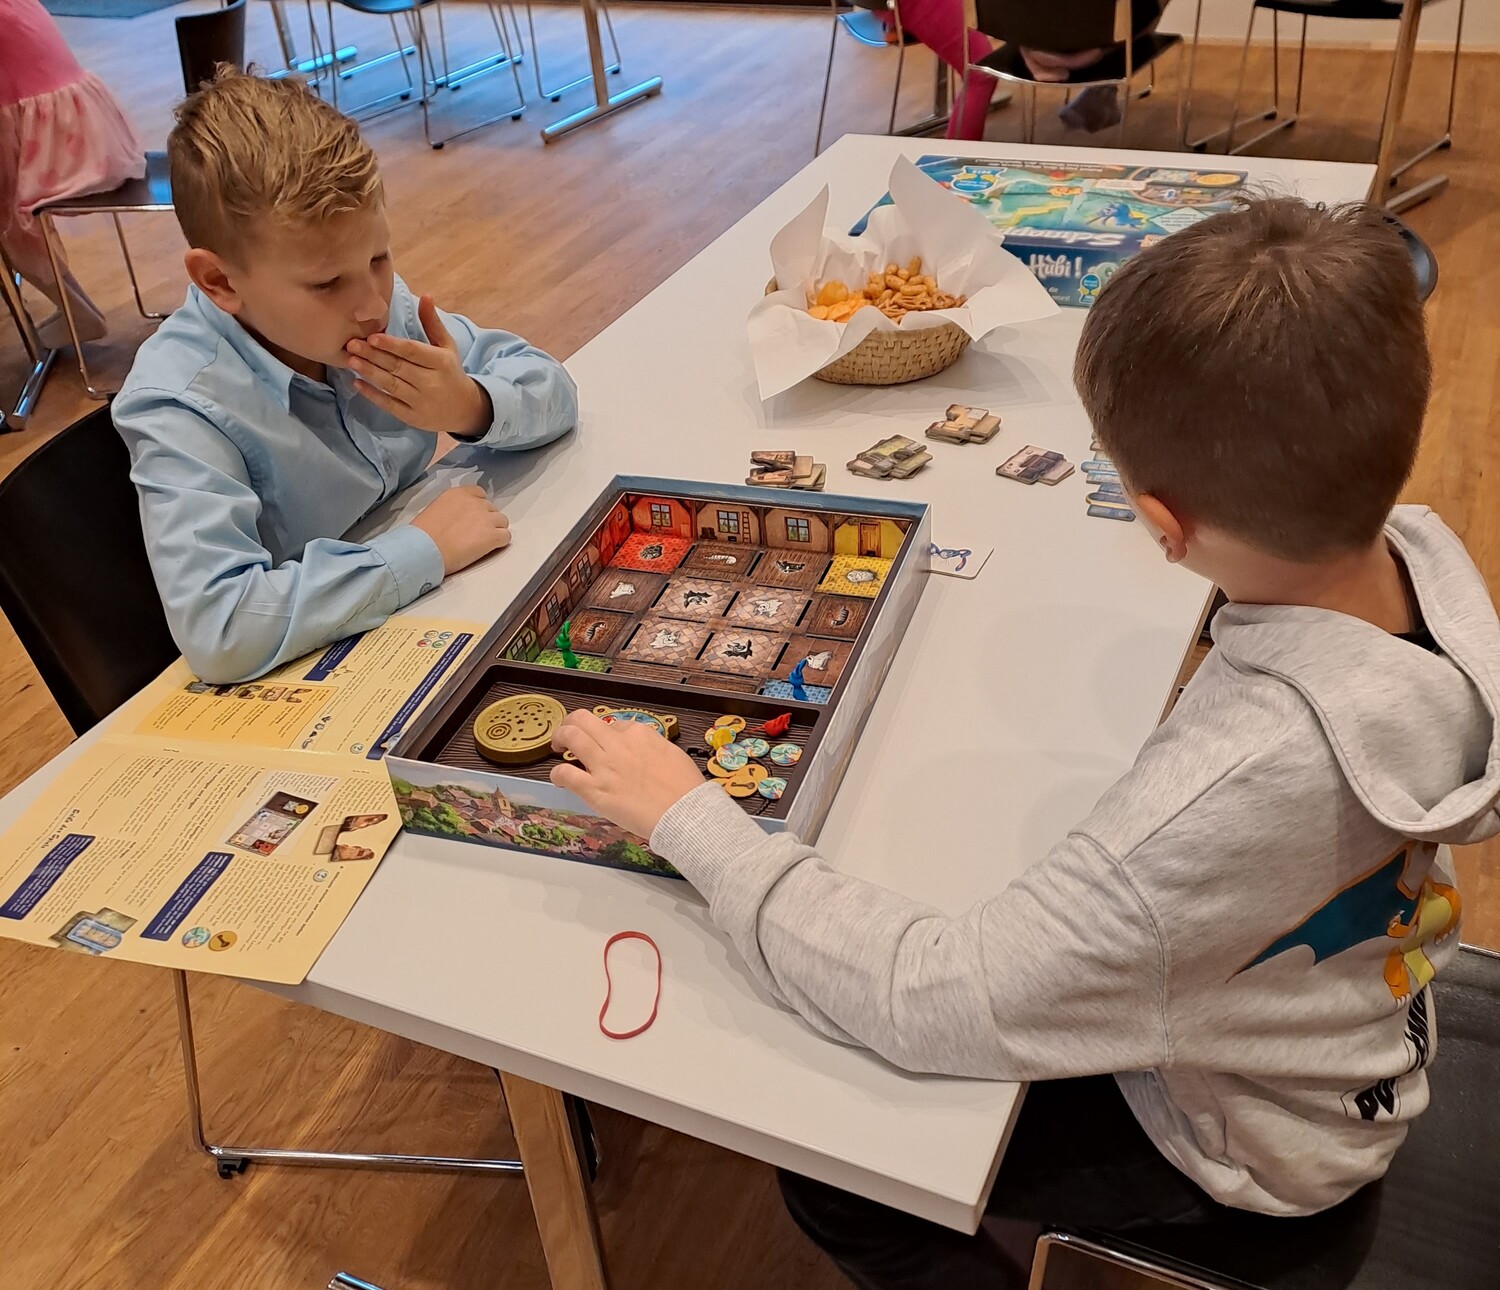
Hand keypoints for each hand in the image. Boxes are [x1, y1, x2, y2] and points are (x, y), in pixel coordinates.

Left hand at [347, 294, 490, 435]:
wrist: (465, 409)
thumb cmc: (451, 372)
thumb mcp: (447, 347)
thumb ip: (432, 323)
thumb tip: (425, 295)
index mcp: (440, 363)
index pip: (412, 352)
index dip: (391, 344)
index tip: (372, 336)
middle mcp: (431, 383)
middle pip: (398, 367)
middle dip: (373, 355)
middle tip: (351, 344)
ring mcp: (421, 402)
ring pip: (391, 385)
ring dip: (370, 373)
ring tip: (351, 360)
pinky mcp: (413, 417)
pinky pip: (390, 405)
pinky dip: (373, 395)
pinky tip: (357, 384)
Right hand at [411, 484, 510, 574]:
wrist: (424, 550)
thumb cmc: (423, 535)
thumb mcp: (435, 509)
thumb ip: (452, 508)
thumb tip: (458, 517)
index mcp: (458, 493)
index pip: (479, 493)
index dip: (478, 506)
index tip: (473, 517)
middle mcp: (475, 502)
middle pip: (491, 508)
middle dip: (486, 519)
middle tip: (475, 533)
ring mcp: (486, 518)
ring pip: (502, 521)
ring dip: (495, 530)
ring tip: (483, 542)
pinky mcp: (492, 536)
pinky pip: (506, 536)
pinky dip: (500, 542)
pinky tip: (488, 549)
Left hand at [549, 711, 706, 838]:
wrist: (685, 814)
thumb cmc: (684, 789)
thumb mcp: (672, 753)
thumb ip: (651, 745)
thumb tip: (640, 747)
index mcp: (639, 734)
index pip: (612, 724)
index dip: (604, 733)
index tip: (603, 742)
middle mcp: (618, 745)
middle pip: (582, 719)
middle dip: (570, 723)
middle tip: (567, 733)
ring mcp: (604, 766)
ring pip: (570, 736)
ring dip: (559, 738)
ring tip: (558, 747)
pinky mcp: (595, 790)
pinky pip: (565, 773)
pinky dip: (557, 773)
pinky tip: (560, 778)